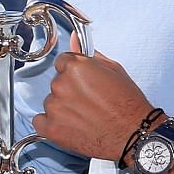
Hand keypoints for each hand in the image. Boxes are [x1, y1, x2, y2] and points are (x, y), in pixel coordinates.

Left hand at [33, 36, 151, 161]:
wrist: (134, 133)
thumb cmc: (128, 104)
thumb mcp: (114, 70)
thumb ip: (89, 54)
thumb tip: (74, 39)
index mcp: (75, 67)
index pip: (63, 62)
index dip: (75, 72)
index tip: (83, 82)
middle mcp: (61, 85)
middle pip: (57, 82)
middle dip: (70, 89)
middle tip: (89, 101)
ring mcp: (54, 107)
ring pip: (50, 101)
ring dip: (62, 107)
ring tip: (84, 115)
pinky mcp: (51, 128)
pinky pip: (40, 121)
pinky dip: (52, 124)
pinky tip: (70, 126)